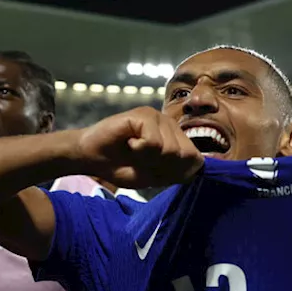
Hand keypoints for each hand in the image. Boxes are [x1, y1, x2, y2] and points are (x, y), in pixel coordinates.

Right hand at [76, 107, 203, 188]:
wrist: (92, 159)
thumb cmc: (121, 166)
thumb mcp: (154, 176)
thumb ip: (178, 171)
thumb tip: (199, 164)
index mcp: (176, 139)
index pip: (195, 160)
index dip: (175, 173)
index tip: (154, 170)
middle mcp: (170, 124)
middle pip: (184, 155)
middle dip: (162, 166)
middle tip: (142, 160)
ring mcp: (157, 117)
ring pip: (170, 149)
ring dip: (148, 158)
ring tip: (134, 151)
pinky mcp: (143, 114)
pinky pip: (153, 142)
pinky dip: (139, 150)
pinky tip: (128, 143)